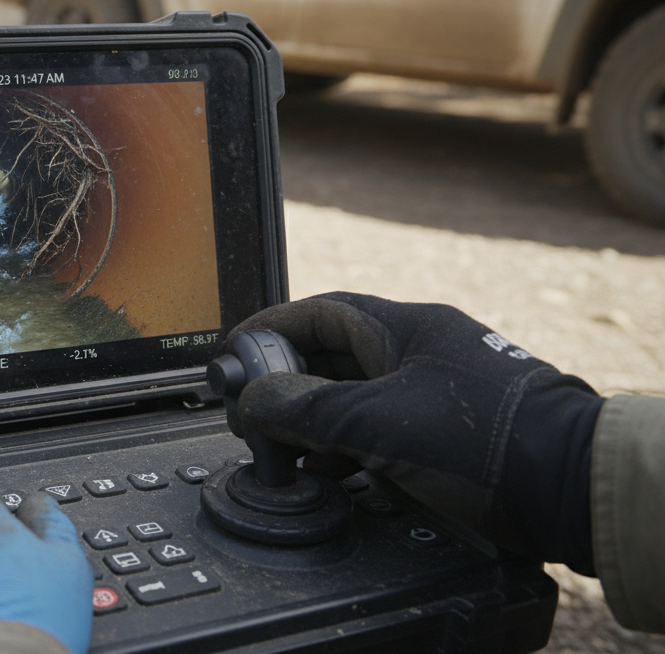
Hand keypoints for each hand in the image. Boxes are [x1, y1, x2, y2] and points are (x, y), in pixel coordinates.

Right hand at [228, 292, 603, 573]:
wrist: (566, 486)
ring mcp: (427, 396)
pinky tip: (323, 471)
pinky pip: (372, 433)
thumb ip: (306, 409)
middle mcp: (414, 354)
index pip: (318, 313)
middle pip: (328, 358)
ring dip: (310, 423)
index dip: (268, 329)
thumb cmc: (487, 438)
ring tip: (281, 448)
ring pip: (348, 399)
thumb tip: (254, 402)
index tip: (233, 353)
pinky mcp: (438, 438)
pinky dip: (341, 449)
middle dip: (284, 384)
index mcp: (403, 328)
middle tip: (250, 411)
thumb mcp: (378, 420)